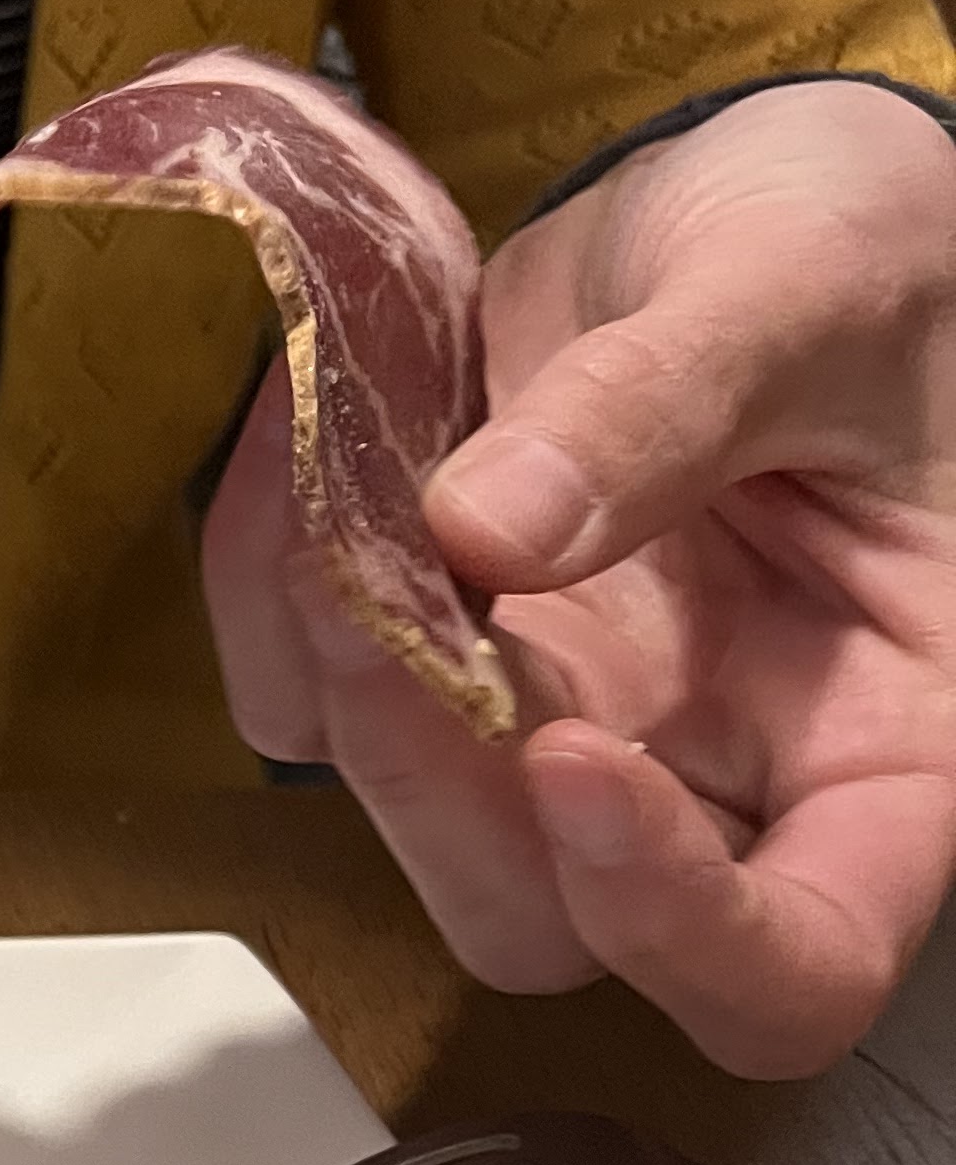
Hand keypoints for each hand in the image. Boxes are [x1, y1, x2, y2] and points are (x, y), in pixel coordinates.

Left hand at [203, 80, 955, 1074]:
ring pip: (413, 832)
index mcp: (890, 745)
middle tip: (377, 588)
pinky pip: (318, 706)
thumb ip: (674, 403)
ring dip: (338, 690)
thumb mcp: (811, 285)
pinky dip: (274, 603)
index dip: (675, 924)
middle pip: (551, 926)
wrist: (755, 198)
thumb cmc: (866, 251)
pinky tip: (295, 460)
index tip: (570, 754)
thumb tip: (493, 525)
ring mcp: (574, 735)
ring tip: (322, 489)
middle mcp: (723, 780)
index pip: (798, 966)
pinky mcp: (451, 671)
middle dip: (437, 786)